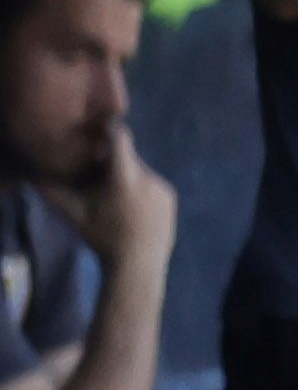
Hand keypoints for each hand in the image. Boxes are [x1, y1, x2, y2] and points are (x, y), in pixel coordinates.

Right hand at [62, 121, 172, 273]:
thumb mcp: (73, 213)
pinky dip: (139, 188)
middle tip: (98, 176)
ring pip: (139, 171)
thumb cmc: (102, 237)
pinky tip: (131, 207)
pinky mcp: (171, 195)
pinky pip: (151, 183)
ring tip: (115, 198)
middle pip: (127, 158)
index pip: (121, 139)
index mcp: (125, 178)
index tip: (101, 126)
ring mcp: (163, 186)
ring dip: (126, 177)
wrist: (139, 263)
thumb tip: (35, 175)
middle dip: (112, 163)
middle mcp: (148, 177)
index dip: (110, 129)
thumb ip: (53, 191)